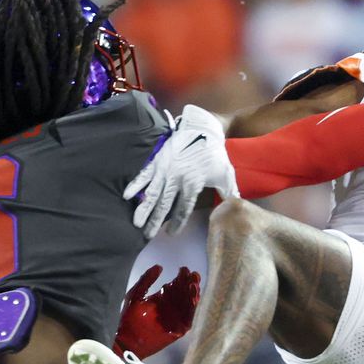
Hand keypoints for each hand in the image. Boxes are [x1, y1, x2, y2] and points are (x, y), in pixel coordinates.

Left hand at [113, 265, 200, 357]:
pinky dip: (192, 308)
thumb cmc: (128, 317)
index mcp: (161, 298)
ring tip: (194, 284)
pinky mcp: (178, 330)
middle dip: (190, 283)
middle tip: (193, 275)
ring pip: (189, 304)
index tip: (184, 269)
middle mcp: (171, 307)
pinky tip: (193, 298)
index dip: (181, 277)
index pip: (175, 285)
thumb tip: (159, 266)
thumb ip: (146, 280)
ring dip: (193, 293)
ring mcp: (175, 318)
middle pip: (185, 293)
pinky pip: (189, 317)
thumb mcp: (136, 294)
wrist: (126, 339)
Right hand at [124, 104, 238, 237]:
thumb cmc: (215, 154)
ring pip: (152, 192)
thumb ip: (229, 193)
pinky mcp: (157, 160)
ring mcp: (165, 169)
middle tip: (147, 234)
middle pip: (164, 204)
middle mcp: (177, 178)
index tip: (170, 234)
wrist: (202, 129)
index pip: (183, 208)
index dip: (177, 222)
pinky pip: (144, 174)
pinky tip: (127, 195)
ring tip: (136, 222)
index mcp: (193, 183)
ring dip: (143, 208)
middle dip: (155, 220)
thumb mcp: (226, 173)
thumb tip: (236, 208)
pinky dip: (136, 184)